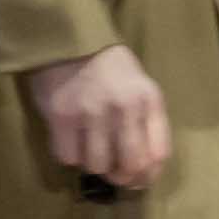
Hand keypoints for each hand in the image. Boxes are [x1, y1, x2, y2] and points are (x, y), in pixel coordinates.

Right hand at [25, 45, 170, 189]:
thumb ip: (146, 123)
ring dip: (93, 164)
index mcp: (149, 100)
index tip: (138, 179)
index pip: (158, 155)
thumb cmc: (109, 67)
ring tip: (88, 150)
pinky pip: (67, 156)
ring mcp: (91, 112)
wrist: (69, 39)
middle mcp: (124, 108)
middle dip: (121, 177)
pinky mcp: (61, 116)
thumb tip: (142, 169)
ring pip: (97, 165)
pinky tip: (70, 140)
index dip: (148, 176)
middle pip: (130, 165)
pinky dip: (69, 155)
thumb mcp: (140, 88)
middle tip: (112, 173)